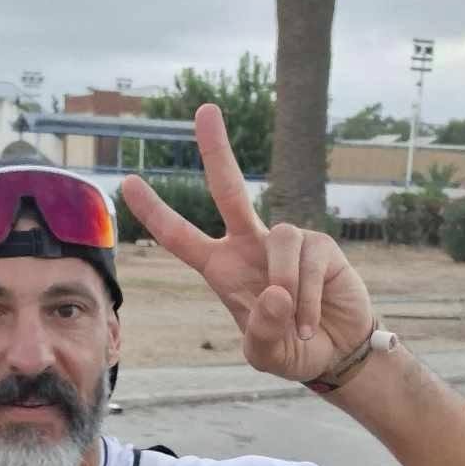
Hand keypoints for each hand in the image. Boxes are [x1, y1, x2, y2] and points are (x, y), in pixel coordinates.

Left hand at [119, 104, 372, 387]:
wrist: (335, 352)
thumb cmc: (290, 349)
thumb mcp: (265, 356)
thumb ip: (261, 333)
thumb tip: (274, 292)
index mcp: (222, 268)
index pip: (181, 237)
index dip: (156, 212)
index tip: (129, 182)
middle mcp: (250, 245)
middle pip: (229, 189)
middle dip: (217, 149)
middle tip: (205, 110)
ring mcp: (286, 241)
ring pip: (280, 238)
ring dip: (286, 286)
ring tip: (297, 326)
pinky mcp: (320, 246)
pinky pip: (307, 259)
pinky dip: (307, 299)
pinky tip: (311, 323)